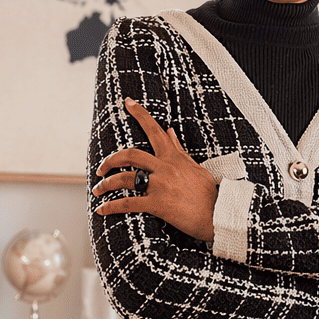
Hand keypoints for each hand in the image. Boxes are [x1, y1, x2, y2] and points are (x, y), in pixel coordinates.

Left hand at [94, 99, 218, 241]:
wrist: (219, 216)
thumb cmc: (208, 195)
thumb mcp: (195, 167)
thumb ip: (179, 150)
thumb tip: (169, 132)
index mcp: (173, 158)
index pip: (154, 130)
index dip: (139, 113)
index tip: (127, 102)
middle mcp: (164, 168)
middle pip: (129, 155)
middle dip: (110, 160)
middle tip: (100, 169)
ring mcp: (160, 185)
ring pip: (124, 178)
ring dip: (106, 185)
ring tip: (98, 190)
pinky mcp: (157, 204)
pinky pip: (128, 203)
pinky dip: (111, 207)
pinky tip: (101, 210)